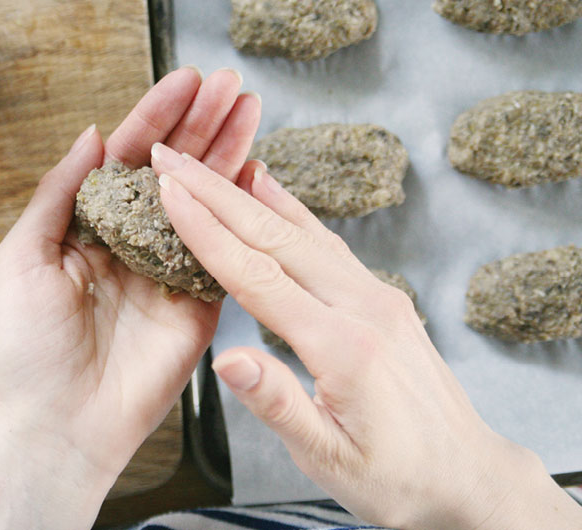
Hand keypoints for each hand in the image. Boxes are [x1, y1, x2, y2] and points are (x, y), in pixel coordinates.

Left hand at [0, 68, 260, 529]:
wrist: (59, 422)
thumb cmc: (27, 345)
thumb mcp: (22, 257)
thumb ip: (58, 193)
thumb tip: (90, 133)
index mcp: (91, 223)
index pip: (128, 155)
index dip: (156, 116)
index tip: (183, 80)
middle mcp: (134, 238)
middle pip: (175, 168)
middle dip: (202, 123)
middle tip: (229, 84)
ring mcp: (170, 267)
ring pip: (205, 199)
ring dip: (228, 153)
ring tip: (249, 108)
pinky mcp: (200, 303)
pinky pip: (226, 250)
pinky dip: (243, 212)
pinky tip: (256, 171)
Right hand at [152, 144, 581, 529]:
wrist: (466, 476)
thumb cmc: (396, 479)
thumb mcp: (329, 458)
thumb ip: (277, 402)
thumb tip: (226, 359)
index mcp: (342, 346)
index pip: (257, 275)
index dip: (207, 231)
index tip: (170, 192)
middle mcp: (362, 305)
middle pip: (274, 236)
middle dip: (216, 192)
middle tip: (170, 157)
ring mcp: (375, 295)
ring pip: (300, 230)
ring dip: (246, 194)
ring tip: (205, 163)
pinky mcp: (380, 295)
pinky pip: (325, 241)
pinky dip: (289, 209)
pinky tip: (267, 187)